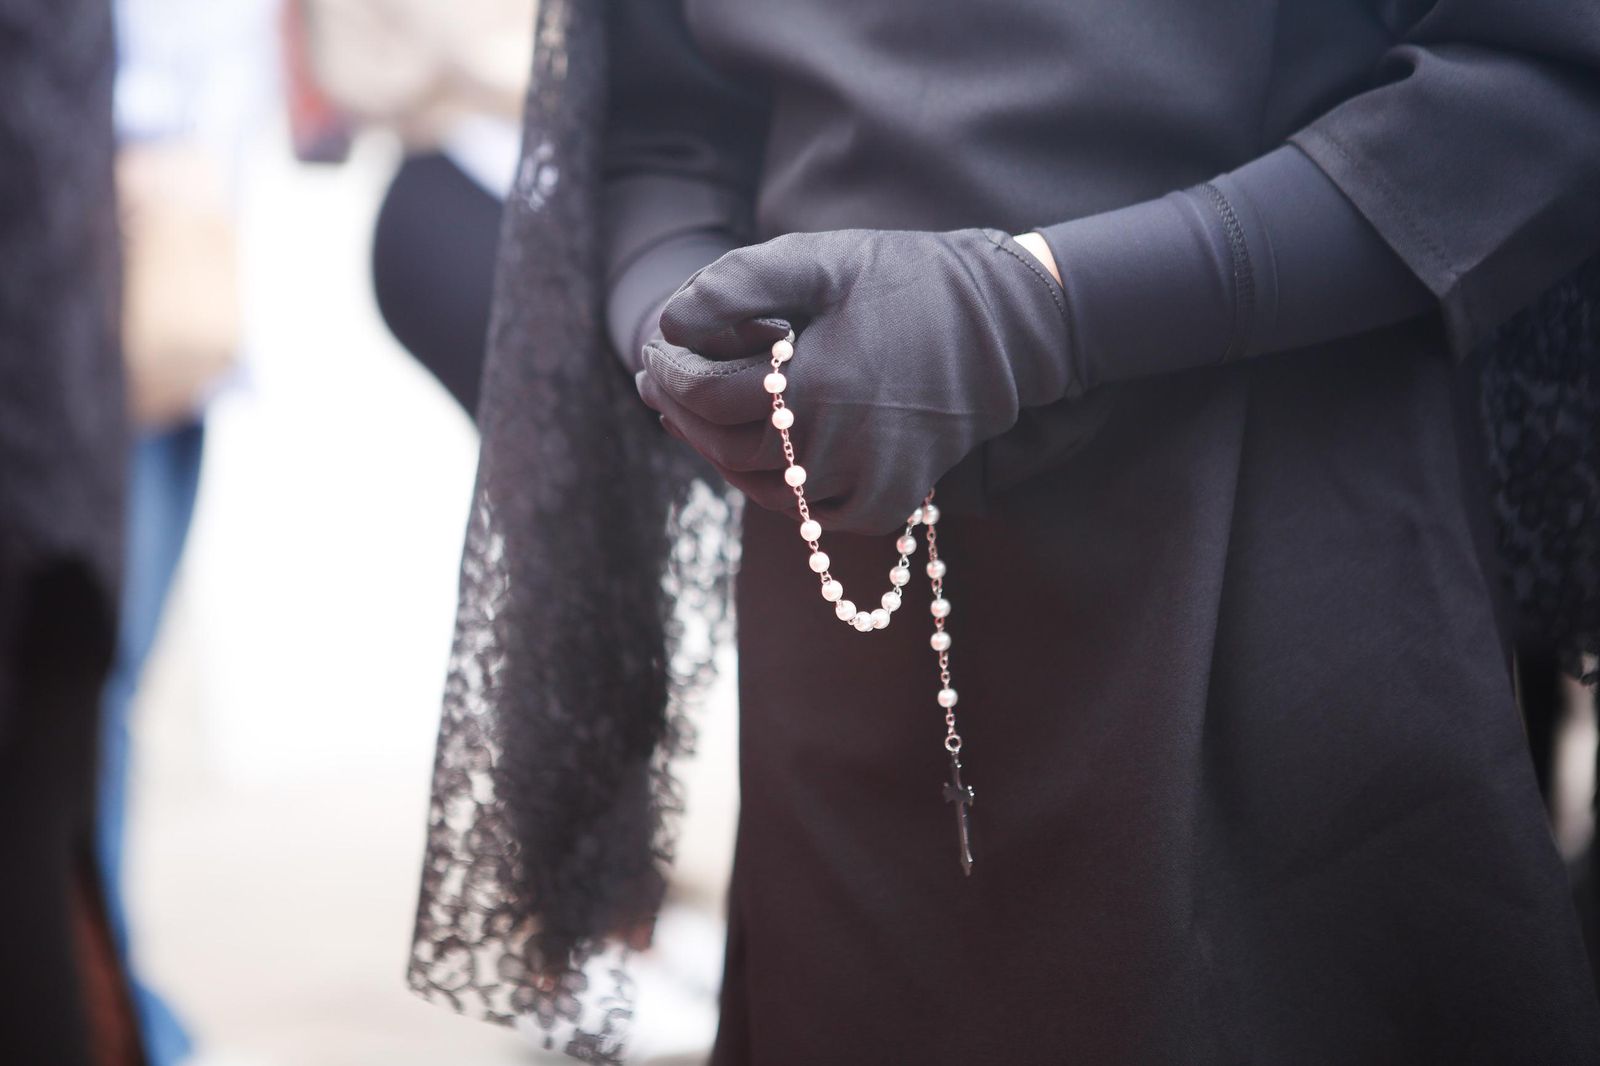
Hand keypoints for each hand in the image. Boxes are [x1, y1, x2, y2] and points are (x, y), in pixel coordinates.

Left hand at [636, 228, 1076, 532]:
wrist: (1004, 332)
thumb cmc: (907, 284)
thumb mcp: (821, 260)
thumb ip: (738, 283)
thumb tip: (668, 322)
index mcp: (819, 387)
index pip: (709, 398)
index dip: (670, 374)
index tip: (653, 348)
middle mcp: (840, 452)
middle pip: (727, 450)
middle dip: (683, 415)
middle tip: (659, 383)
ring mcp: (865, 489)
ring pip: (761, 488)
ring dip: (723, 451)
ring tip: (699, 412)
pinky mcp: (884, 508)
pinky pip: (806, 511)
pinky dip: (775, 482)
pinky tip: (759, 445)